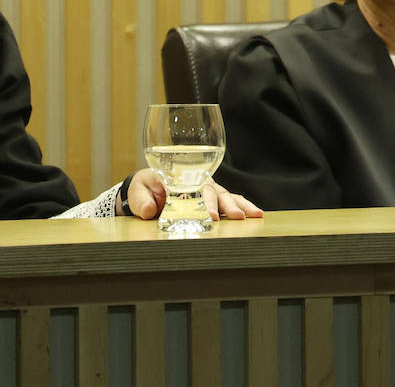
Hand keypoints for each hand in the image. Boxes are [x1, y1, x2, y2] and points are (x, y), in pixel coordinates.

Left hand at [120, 169, 262, 220]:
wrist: (149, 187)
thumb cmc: (145, 187)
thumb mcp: (138, 190)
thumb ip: (141, 200)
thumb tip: (149, 210)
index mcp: (179, 177)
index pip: (193, 189)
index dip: (202, 202)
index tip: (209, 215)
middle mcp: (197, 180)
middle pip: (213, 192)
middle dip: (224, 205)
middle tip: (235, 216)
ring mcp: (207, 189)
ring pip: (226, 195)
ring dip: (239, 205)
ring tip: (253, 215)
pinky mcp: (214, 198)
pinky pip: (230, 199)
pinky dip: (243, 204)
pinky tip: (256, 213)